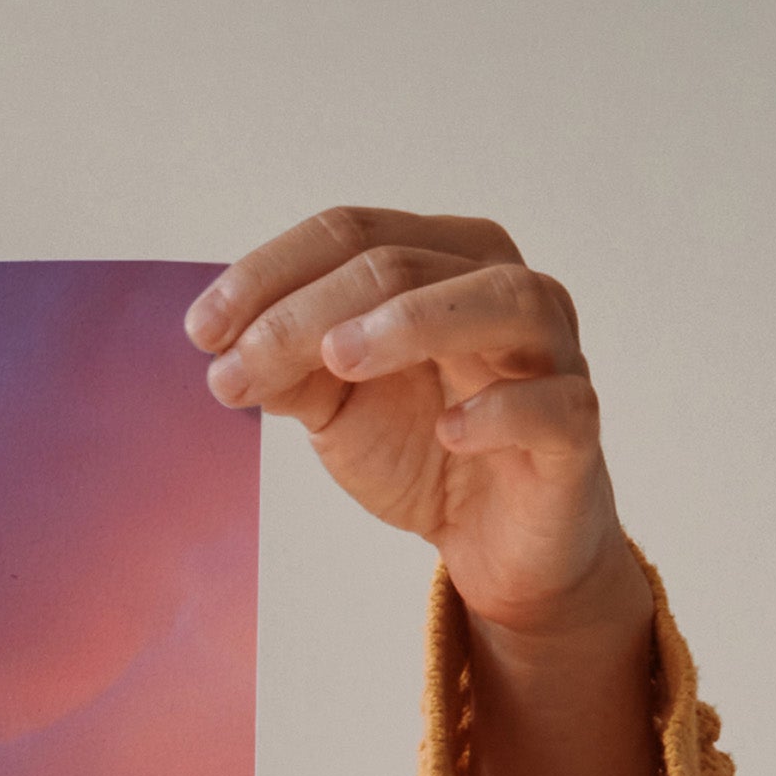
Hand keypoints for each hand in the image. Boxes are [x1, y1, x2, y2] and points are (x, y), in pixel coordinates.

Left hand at [191, 208, 675, 775]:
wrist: (495, 542)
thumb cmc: (424, 448)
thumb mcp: (338, 406)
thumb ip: (291, 369)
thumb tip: (227, 350)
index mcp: (442, 263)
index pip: (353, 233)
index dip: (270, 273)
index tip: (201, 331)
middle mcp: (503, 288)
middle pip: (404, 263)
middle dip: (307, 312)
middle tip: (237, 366)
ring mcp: (550, 354)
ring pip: (499, 301)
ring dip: (413, 322)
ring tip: (338, 358)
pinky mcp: (574, 430)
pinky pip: (553, 405)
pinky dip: (502, 410)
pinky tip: (449, 429)